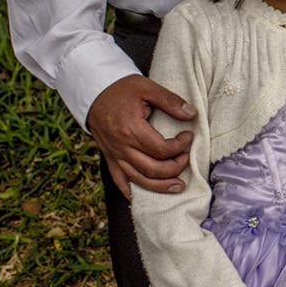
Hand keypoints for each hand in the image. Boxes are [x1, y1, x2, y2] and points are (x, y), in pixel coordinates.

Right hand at [86, 74, 196, 198]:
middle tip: (186, 158)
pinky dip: (131, 192)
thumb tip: (192, 114)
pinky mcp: (109, 158)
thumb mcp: (148, 88)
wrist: (93, 91)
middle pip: (152, 169)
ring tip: (178, 186)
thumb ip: (171, 101)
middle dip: (175, 168)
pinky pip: (119, 181)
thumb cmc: (121, 89)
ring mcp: (114, 155)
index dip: (180, 146)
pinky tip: (143, 198)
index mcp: (131, 129)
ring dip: (160, 186)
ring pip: (138, 179)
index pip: (162, 149)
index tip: (188, 136)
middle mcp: (121, 147)